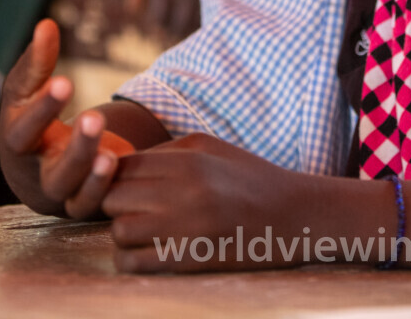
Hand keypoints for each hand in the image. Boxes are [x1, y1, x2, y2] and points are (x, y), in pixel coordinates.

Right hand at [0, 19, 134, 217]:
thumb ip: (36, 63)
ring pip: (72, 190)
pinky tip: (116, 164)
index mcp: (16, 142)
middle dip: (76, 146)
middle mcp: (34, 173)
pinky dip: (101, 188)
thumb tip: (47, 24)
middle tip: (95, 117)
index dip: (42, 108)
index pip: (23, 130)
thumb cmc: (32, 121)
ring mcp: (58, 193)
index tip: (65, 81)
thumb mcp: (27, 93)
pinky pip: (89, 205)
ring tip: (109, 152)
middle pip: (51, 169)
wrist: (38, 167)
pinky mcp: (79, 205)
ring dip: (91, 171)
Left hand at [101, 134, 321, 272]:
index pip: (123, 166)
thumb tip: (118, 164)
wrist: (296, 216)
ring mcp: (187, 227)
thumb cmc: (251, 178)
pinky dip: (131, 260)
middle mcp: (184, 190)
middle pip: (114, 197)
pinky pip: (134, 262)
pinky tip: (147, 254)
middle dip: (118, 204)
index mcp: (189, 159)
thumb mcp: (211, 149)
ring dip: (125, 232)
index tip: (129, 186)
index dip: (117, 177)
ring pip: (120, 230)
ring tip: (144, 232)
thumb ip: (166, 152)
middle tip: (135, 209)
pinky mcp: (191, 260)